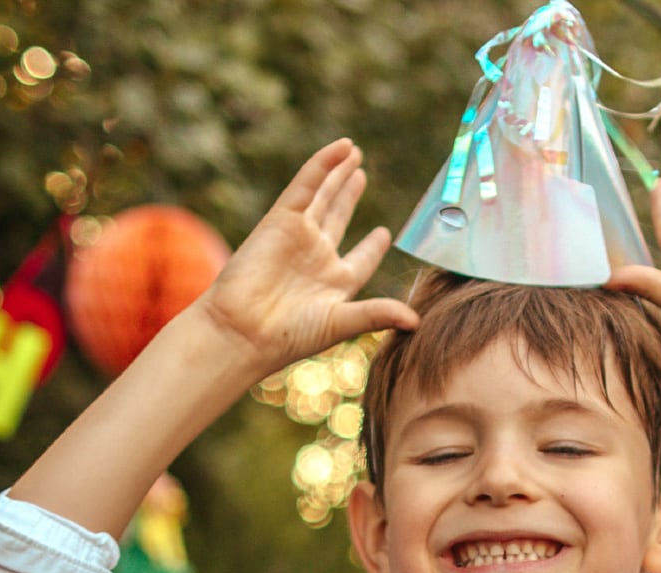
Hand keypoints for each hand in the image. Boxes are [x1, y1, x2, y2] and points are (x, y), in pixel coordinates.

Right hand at [191, 139, 417, 373]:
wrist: (243, 331)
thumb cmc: (289, 336)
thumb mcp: (341, 322)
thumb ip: (378, 314)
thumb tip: (417, 322)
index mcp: (335, 284)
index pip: (360, 260)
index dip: (372, 247)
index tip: (385, 233)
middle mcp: (316, 258)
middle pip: (337, 217)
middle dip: (349, 194)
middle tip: (361, 172)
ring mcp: (298, 237)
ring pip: (323, 197)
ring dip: (338, 174)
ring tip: (353, 151)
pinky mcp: (280, 220)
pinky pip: (306, 186)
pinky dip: (322, 166)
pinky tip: (341, 148)